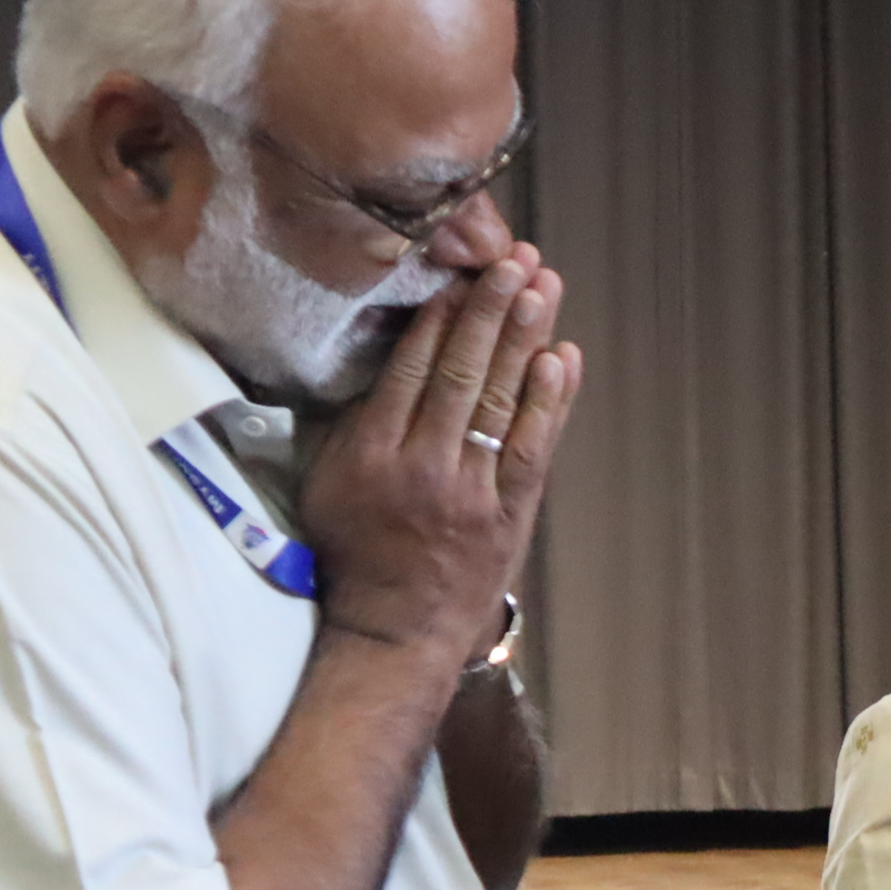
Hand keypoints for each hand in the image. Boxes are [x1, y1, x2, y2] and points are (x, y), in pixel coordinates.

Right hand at [302, 245, 583, 658]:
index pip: (410, 370)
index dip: (441, 318)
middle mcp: (422, 467)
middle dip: (490, 311)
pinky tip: (562, 358)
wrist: (394, 630)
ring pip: (502, 403)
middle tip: (513, 259)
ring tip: (543, 287)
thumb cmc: (354, 552)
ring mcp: (470, 491)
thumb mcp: (328, 483)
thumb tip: (385, 355)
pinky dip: (551, 403)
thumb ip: (353, 422)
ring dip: (525, 340)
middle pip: (462, 374)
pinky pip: (534, 450)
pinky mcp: (509, 515)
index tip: (459, 273)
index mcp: (369, 454)